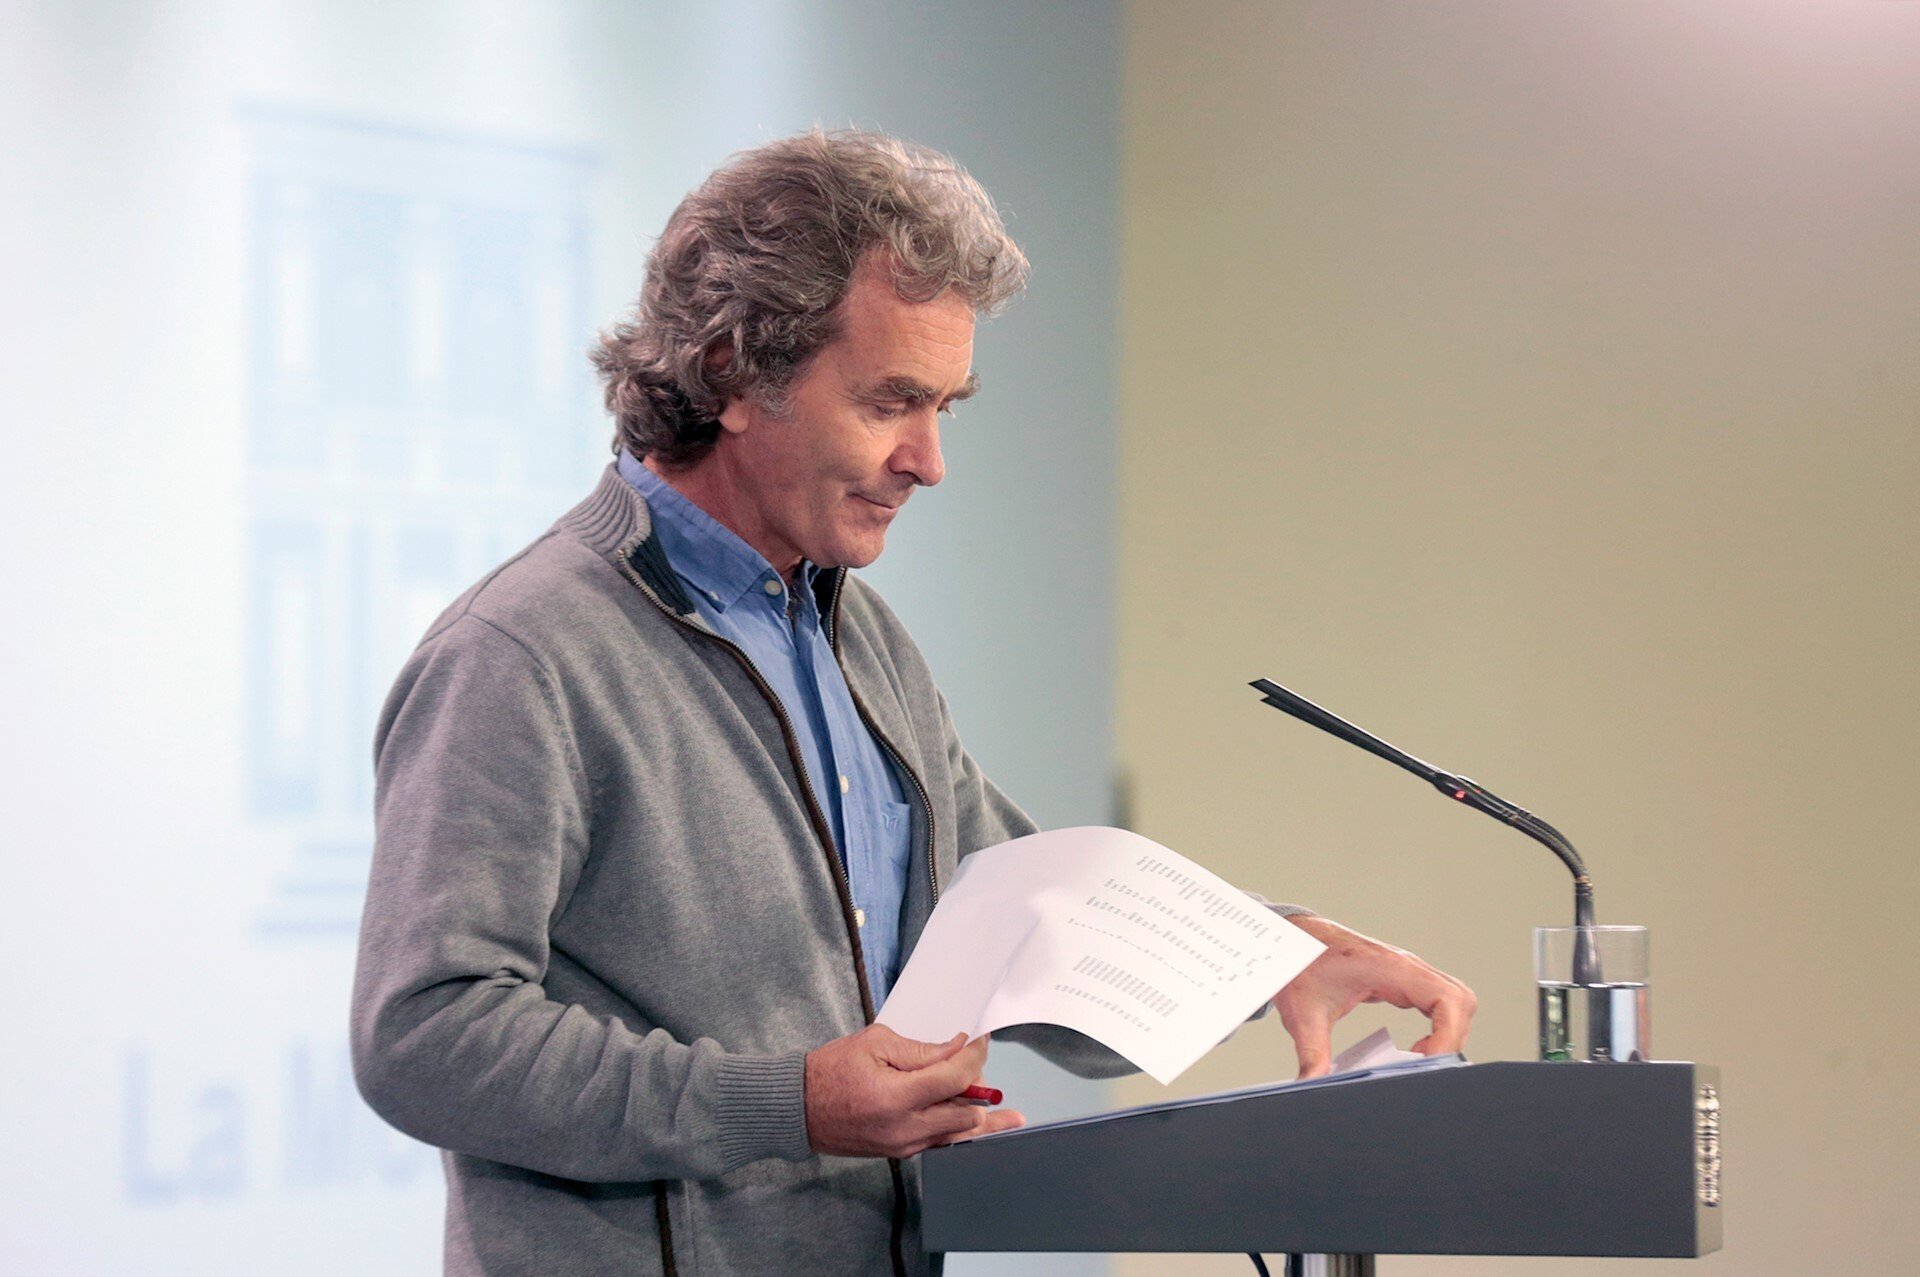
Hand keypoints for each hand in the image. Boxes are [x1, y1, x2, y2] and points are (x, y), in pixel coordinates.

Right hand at [804, 1026, 1025, 1157]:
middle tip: (984, 1065)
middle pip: (967, 1114)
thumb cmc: (829, 1071)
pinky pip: (940, 1142)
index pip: (955, 1079)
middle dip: (982, 1087)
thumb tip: (955, 1050)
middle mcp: (905, 1128)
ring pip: (958, 1135)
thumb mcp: (875, 1044)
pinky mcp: (900, 1152)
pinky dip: (958, 1130)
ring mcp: (903, 1145)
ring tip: (1012, 1117)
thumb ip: (920, 1050)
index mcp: (897, 1098)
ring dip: (981, 1118)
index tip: (980, 1040)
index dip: (975, 1057)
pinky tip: (980, 1125)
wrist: (797, 1109)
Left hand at [1272, 915, 1476, 1079]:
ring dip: (1449, 1030)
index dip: (1448, 1035)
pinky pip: (1439, 999)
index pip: (1446, 999)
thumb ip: (1311, 1054)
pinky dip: (1439, 1024)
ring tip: (1421, 1057)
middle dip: (1453, 1037)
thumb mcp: (1303, 1014)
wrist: (1291, 937)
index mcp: (1389, 969)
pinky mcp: (1403, 978)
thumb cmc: (1300, 962)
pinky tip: (1416, 1046)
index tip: (1428, 1061)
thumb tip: (1312, 1085)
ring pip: (1454, 999)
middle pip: (1461, 1000)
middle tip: (1424, 1063)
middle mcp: (1406, 966)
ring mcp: (1407, 970)